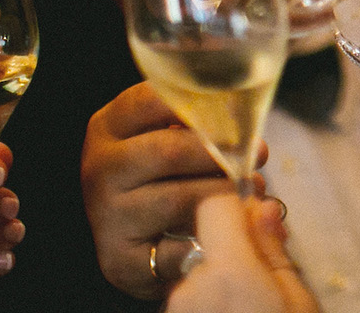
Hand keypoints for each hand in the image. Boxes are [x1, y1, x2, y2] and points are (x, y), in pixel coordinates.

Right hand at [83, 83, 266, 299]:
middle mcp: (100, 168)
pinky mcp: (119, 259)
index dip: (201, 103)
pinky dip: (211, 238)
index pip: (151, 100)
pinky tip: (228, 229)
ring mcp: (107, 215)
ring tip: (252, 190)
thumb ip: (197, 119)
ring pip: (179, 199)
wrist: (138, 238)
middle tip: (259, 153)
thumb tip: (247, 115)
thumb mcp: (169, 133)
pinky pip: (178, 248)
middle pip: (170, 151)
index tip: (237, 113)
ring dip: (225, 195)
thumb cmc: (166, 172)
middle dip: (222, 152)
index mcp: (109, 126)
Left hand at [166, 195, 314, 312]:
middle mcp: (190, 285)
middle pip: (209, 239)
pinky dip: (212, 296)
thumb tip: (263, 207)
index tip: (261, 208)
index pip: (215, 204)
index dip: (239, 200)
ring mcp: (176, 305)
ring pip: (201, 268)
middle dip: (237, 243)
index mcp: (228, 272)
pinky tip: (236, 308)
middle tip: (268, 265)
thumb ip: (273, 251)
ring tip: (255, 297)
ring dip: (225, 274)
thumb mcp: (298, 299)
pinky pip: (192, 294)